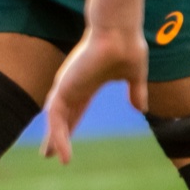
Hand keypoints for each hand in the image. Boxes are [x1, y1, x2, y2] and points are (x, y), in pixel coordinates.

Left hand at [40, 24, 149, 164]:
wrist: (119, 32)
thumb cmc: (127, 46)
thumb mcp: (135, 76)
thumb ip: (135, 91)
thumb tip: (141, 109)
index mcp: (87, 84)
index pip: (76, 110)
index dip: (72, 126)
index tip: (68, 141)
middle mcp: (73, 85)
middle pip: (62, 116)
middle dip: (56, 135)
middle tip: (48, 153)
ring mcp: (67, 86)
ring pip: (56, 119)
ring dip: (54, 139)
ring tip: (52, 157)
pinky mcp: (63, 87)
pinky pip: (55, 117)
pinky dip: (57, 135)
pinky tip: (60, 151)